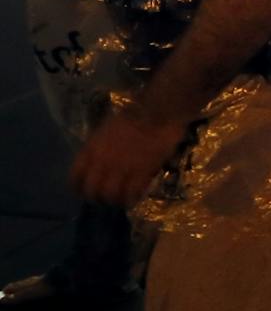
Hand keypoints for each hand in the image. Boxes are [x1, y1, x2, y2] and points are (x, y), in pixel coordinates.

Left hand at [71, 109, 189, 207]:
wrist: (156, 110)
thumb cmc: (132, 115)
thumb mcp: (105, 129)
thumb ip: (98, 147)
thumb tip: (97, 161)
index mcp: (91, 150)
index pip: (75, 178)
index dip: (78, 188)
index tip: (83, 192)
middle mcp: (102, 163)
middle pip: (91, 191)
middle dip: (97, 198)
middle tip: (105, 198)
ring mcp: (121, 168)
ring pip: (110, 195)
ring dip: (115, 200)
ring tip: (121, 200)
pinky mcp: (141, 172)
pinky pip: (132, 193)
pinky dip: (133, 197)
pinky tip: (136, 196)